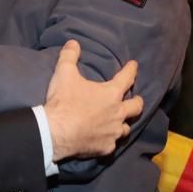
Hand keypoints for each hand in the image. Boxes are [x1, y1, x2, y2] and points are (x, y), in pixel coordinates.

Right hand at [45, 40, 143, 160]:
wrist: (55, 133)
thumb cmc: (63, 102)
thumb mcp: (64, 73)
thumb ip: (69, 56)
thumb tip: (73, 43)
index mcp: (111, 94)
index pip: (126, 78)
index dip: (131, 70)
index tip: (134, 65)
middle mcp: (117, 113)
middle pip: (136, 107)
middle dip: (137, 101)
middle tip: (136, 99)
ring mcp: (112, 132)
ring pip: (126, 128)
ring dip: (124, 123)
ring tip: (120, 122)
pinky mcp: (105, 148)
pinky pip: (112, 144)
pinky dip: (109, 140)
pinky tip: (105, 140)